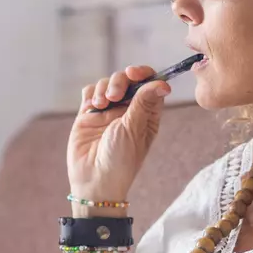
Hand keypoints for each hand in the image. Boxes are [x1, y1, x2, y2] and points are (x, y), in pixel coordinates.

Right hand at [68, 66, 170, 201]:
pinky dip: (91, 94)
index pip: (149, 84)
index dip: (144, 74)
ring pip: (106, 83)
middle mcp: (128, 110)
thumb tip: (163, 83)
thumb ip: (143, 102)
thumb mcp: (135, 129)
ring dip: (103, 88)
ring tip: (101, 105)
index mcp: (146, 114)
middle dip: (120, 81)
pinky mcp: (88, 114)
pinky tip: (92, 107)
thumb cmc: (120, 160)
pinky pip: (90, 92)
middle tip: (114, 96)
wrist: (94, 179)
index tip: (134, 73)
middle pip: (127, 79)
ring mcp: (107, 111)